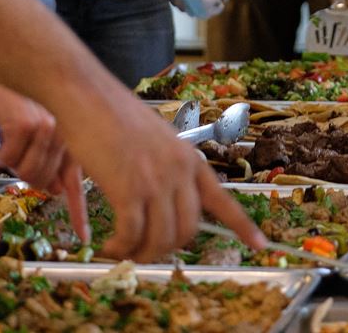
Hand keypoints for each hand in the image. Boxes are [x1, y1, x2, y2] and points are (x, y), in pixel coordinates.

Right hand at [0, 83, 88, 238]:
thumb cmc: (16, 106)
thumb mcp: (38, 136)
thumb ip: (51, 162)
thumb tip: (55, 190)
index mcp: (72, 139)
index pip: (78, 182)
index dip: (78, 212)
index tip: (83, 237)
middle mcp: (66, 135)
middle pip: (41, 181)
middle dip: (22, 174)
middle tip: (12, 155)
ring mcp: (49, 129)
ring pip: (25, 173)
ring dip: (8, 163)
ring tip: (4, 143)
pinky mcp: (28, 125)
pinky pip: (8, 159)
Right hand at [60, 91, 263, 259]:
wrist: (87, 94)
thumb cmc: (113, 114)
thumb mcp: (155, 138)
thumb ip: (167, 166)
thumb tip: (165, 198)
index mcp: (189, 158)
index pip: (223, 199)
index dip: (243, 226)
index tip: (260, 245)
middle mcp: (179, 171)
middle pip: (187, 231)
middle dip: (166, 248)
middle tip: (144, 249)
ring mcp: (156, 180)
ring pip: (161, 238)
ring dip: (141, 252)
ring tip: (122, 249)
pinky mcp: (128, 189)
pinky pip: (132, 235)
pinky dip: (121, 247)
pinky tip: (109, 245)